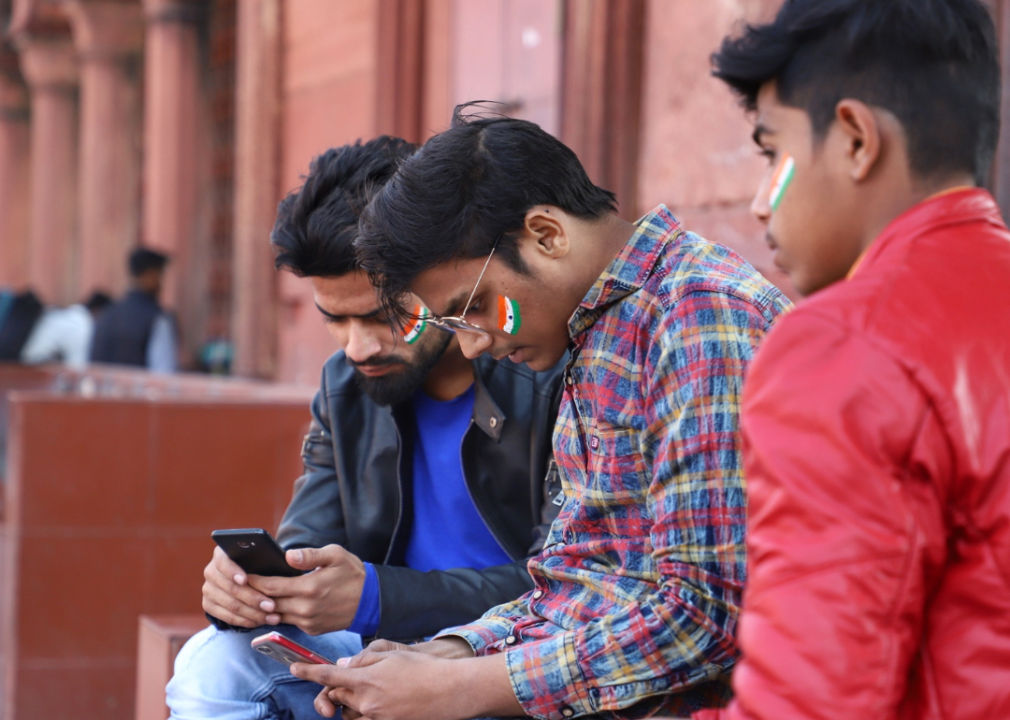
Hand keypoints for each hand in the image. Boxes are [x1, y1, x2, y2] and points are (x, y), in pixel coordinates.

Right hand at [201, 546, 278, 627]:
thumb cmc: (261, 563)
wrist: (248, 577)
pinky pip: (226, 617)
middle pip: (229, 587)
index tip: (245, 580)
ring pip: (230, 604)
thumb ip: (273, 554)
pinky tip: (260, 622)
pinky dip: (245, 621)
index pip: (223, 561)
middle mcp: (211, 570)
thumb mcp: (265, 555)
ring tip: (272, 617)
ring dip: (252, 613)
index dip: (233, 571)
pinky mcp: (209, 605)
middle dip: (252, 598)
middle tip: (272, 606)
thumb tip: (292, 557)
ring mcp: (208, 589)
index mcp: (222, 553)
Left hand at [244, 544, 365, 634]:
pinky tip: (272, 604)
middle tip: (241, 584)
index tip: (242, 574)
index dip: (253, 581)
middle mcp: (306, 608)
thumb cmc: (352, 574)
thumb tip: (288, 556)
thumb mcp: (336, 555)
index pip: (270, 587)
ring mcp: (308, 621)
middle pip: (268, 603)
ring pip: (275, 616)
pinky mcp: (311, 630)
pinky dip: (277, 614)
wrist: (370, 601)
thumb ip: (310, 555)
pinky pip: (288, 622)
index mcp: (309, 587)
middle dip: (253, 594)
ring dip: (263, 607)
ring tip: (253, 595)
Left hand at [291, 645, 517, 719]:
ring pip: (349, 712)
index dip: (308, 672)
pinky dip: (365, 712)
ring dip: (351, 702)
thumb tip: (345, 666)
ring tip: (373, 690)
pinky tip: (382, 701)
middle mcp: (367, 703)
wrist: (450, 691)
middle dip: (336, 689)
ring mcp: (376, 718)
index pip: (328, 676)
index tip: (294, 669)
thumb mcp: (392, 654)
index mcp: (366, 680)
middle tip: (350, 680)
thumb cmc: (424, 669)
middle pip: (336, 696)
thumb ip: (364, 659)